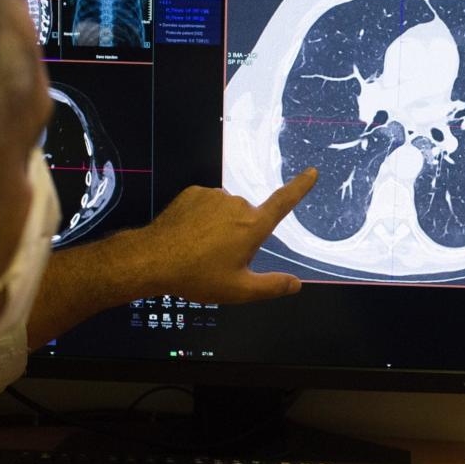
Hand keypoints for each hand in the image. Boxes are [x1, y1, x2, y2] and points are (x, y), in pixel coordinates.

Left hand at [141, 168, 317, 303]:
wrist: (153, 259)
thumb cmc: (197, 276)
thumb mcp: (239, 290)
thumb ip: (272, 286)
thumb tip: (296, 284)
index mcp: (252, 226)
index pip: (284, 202)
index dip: (300, 187)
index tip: (311, 173)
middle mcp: (237, 204)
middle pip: (248, 218)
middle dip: (240, 235)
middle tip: (220, 260)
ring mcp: (213, 196)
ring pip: (226, 212)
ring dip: (220, 227)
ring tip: (200, 250)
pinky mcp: (193, 193)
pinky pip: (206, 205)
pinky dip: (202, 218)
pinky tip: (189, 236)